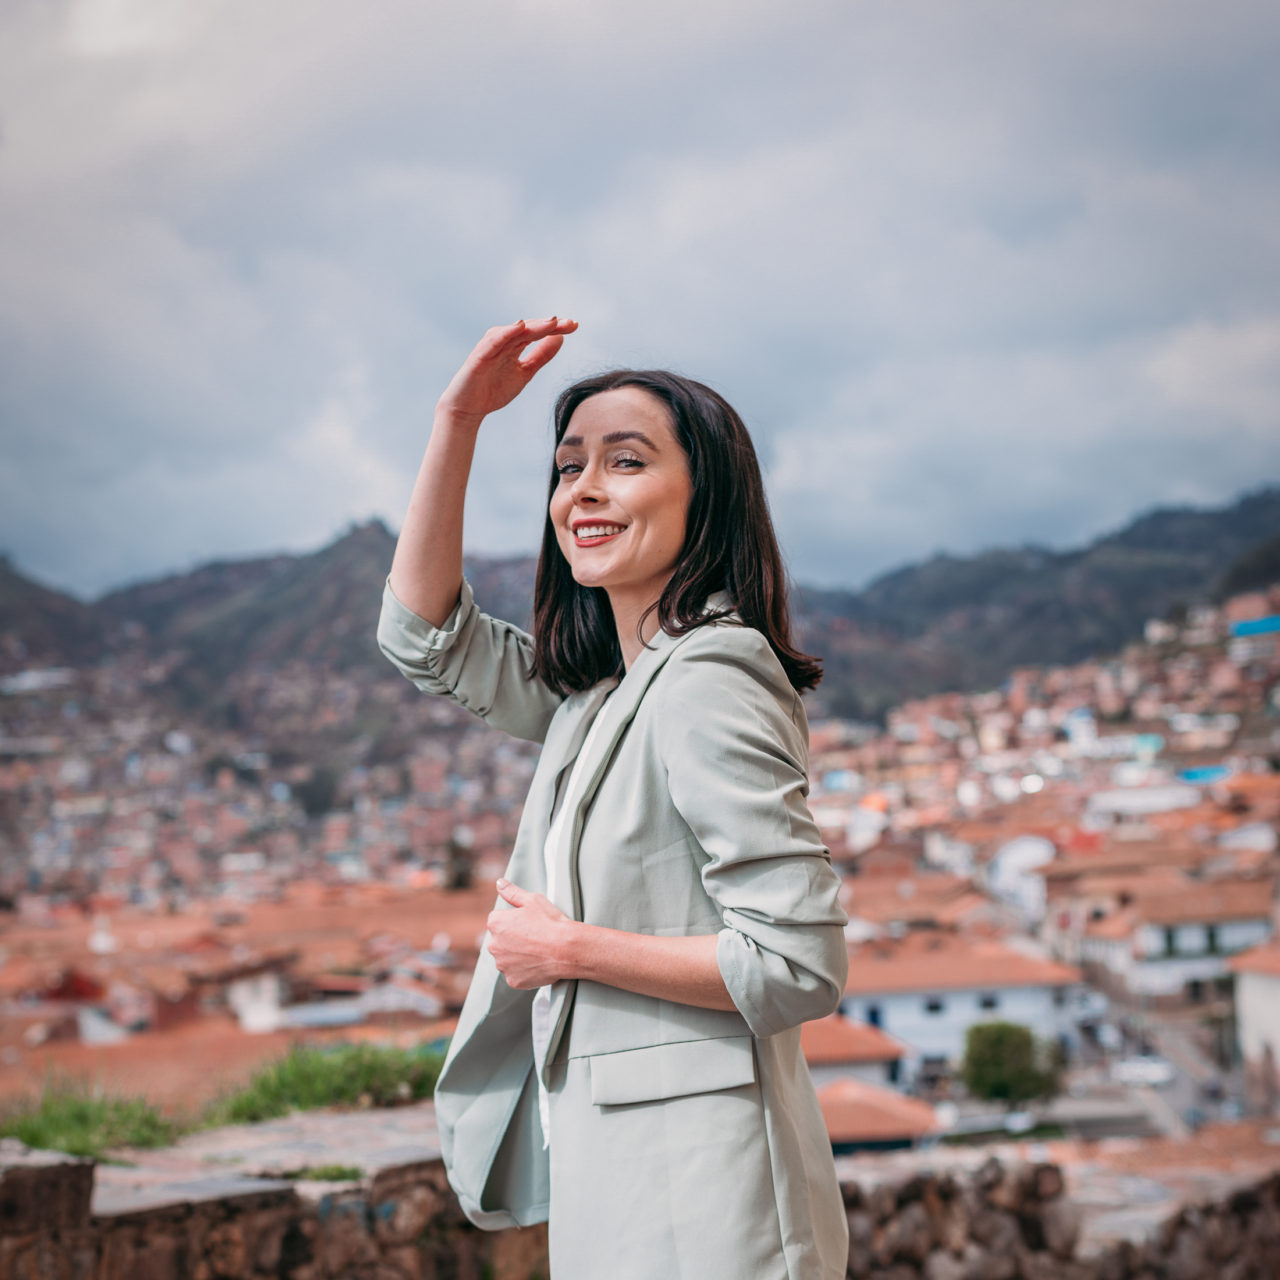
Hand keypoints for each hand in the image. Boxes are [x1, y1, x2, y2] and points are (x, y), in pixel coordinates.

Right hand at [437, 317, 577, 425]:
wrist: (468, 409)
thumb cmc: (494, 389)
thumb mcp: (525, 373)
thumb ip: (541, 356)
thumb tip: (561, 339)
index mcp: (514, 345)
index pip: (538, 333)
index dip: (556, 328)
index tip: (575, 325)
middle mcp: (503, 341)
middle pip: (529, 329)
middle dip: (549, 326)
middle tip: (569, 323)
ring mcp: (491, 347)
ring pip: (514, 333)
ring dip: (533, 326)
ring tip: (552, 322)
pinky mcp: (479, 356)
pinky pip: (494, 342)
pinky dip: (506, 333)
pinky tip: (519, 327)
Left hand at [486, 878, 576, 988]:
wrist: (567, 949)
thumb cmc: (550, 922)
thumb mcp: (532, 900)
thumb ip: (512, 892)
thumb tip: (499, 883)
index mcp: (496, 923)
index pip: (498, 921)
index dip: (514, 922)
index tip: (528, 924)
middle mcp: (493, 945)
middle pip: (500, 941)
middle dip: (513, 939)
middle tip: (534, 937)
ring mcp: (503, 965)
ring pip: (507, 958)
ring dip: (517, 956)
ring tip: (537, 951)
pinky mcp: (513, 980)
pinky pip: (515, 974)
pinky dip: (524, 970)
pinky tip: (537, 963)